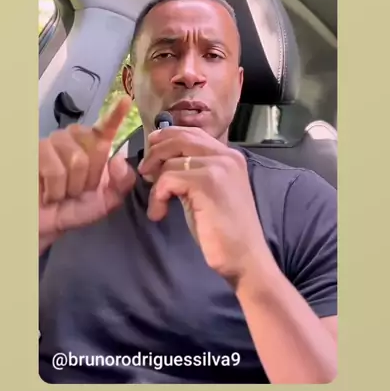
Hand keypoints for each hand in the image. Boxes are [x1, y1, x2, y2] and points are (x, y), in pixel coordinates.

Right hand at [39, 96, 135, 253]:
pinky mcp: (33, 151)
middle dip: (90, 179)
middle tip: (75, 191)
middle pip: (95, 149)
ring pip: (76, 160)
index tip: (126, 101)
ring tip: (60, 193)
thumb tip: (117, 159)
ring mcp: (51, 141)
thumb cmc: (72, 209)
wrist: (43, 226)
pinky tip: (47, 194)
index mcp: (93, 146)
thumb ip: (121, 183)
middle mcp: (72, 138)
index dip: (116, 115)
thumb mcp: (105, 202)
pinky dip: (55, 190)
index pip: (106, 128)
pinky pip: (55, 169)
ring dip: (71, 187)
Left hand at [138, 127, 268, 284]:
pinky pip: (168, 178)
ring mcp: (219, 167)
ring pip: (171, 160)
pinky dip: (157, 196)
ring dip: (156, 183)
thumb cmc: (223, 230)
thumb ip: (193, 171)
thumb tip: (161, 159)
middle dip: (155, 152)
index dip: (167, 136)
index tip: (151, 148)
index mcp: (229, 156)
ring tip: (158, 204)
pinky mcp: (208, 183)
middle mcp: (226, 156)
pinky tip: (159, 214)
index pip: (193, 133)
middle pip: (180, 138)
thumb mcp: (208, 192)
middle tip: (145, 173)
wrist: (244, 257)